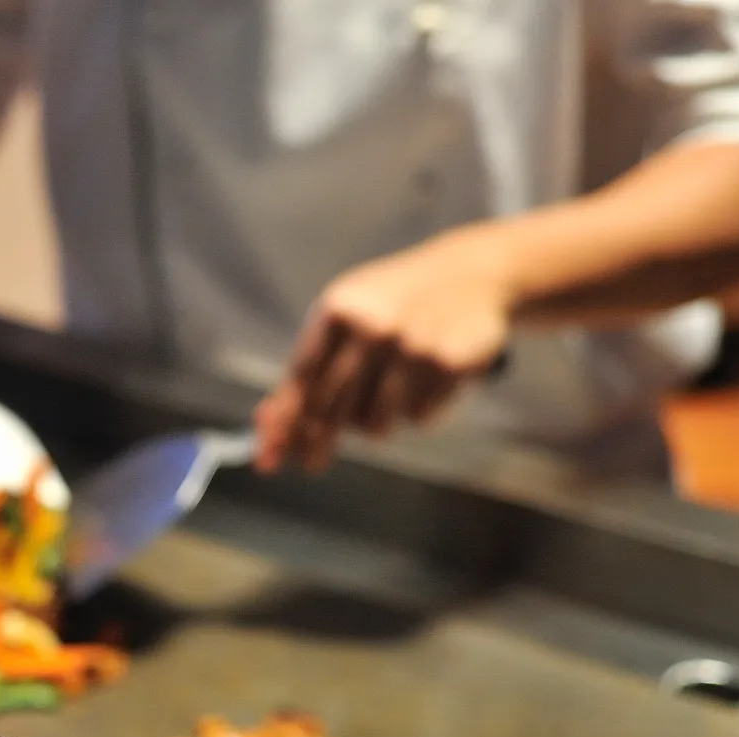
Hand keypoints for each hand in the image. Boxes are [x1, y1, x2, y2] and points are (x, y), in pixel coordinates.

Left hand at [255, 232, 515, 472]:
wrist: (472, 272)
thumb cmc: (391, 303)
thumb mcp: (345, 318)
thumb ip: (307, 369)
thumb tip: (266, 426)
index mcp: (338, 310)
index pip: (301, 382)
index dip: (284, 426)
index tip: (269, 460)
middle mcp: (372, 327)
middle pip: (329, 410)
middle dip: (318, 441)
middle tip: (310, 462)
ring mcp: (412, 346)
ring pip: (373, 424)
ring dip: (375, 422)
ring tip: (389, 389)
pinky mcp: (448, 363)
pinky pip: (417, 418)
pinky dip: (418, 409)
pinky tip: (427, 379)